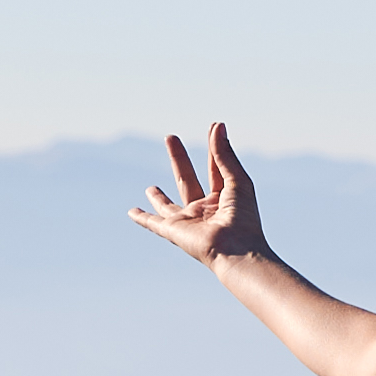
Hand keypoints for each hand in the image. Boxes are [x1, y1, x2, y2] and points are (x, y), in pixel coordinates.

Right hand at [127, 123, 267, 266]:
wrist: (235, 250)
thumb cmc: (243, 218)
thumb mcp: (237, 180)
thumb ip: (223, 154)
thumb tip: (217, 125)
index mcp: (224, 198)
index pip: (216, 168)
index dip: (214, 148)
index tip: (212, 127)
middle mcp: (204, 209)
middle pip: (187, 179)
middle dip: (178, 158)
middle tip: (170, 137)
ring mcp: (188, 220)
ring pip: (168, 204)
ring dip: (158, 197)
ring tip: (150, 188)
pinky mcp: (173, 231)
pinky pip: (153, 223)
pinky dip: (142, 218)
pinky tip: (132, 212)